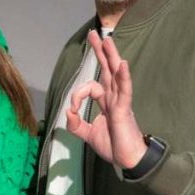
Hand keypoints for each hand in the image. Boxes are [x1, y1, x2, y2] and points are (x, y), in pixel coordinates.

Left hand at [65, 30, 146, 168]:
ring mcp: (120, 101)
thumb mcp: (87, 133)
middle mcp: (114, 97)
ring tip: (107, 39)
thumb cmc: (113, 146)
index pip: (89, 87)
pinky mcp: (125, 109)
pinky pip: (125, 90)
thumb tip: (66, 112)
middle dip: (100, 52)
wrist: (128, 160)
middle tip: (94, 34)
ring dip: (111, 56)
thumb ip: (75, 123)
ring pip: (116, 74)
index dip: (76, 95)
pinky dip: (123, 77)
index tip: (71, 109)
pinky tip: (122, 64)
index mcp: (106, 102)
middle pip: (107, 69)